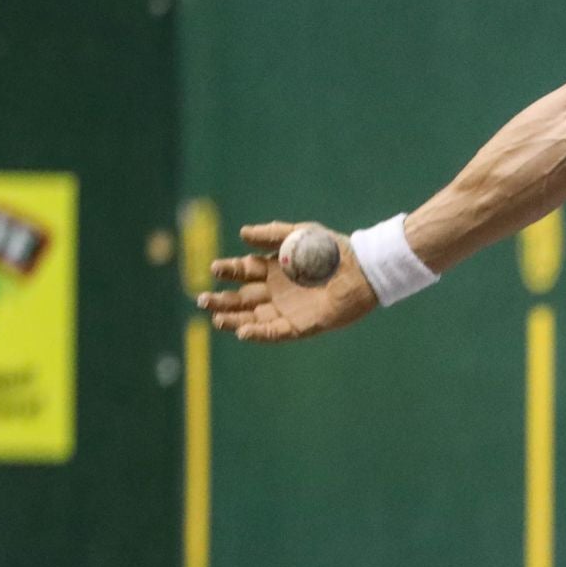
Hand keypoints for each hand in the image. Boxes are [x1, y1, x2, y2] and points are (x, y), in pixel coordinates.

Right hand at [198, 221, 378, 341]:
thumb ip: (272, 234)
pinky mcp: (301, 325)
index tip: (214, 268)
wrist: (362, 270)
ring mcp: (287, 309)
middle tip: (202, 300)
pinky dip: (258, 333)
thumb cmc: (333, 249)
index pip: (244, 271)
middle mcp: (277, 291)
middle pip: (242, 298)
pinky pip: (275, 332)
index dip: (228, 270)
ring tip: (217, 319)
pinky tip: (243, 331)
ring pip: (253, 318)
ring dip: (234, 319)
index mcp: (275, 268)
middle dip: (221, 300)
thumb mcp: (300, 234)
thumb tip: (242, 233)